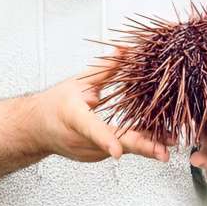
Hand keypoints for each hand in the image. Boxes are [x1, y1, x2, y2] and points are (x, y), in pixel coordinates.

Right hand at [34, 54, 169, 162]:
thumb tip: (125, 49)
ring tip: (171, 142)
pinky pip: (121, 149)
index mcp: (73, 117)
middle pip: (116, 145)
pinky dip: (138, 143)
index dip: (106, 140)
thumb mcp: (79, 82)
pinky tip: (157, 140)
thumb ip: (105, 68)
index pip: (91, 129)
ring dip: (147, 145)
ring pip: (123, 148)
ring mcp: (90, 152)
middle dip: (143, 148)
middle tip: (164, 151)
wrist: (36, 129)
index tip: (117, 152)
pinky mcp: (98, 156)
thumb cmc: (55, 105)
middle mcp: (82, 140)